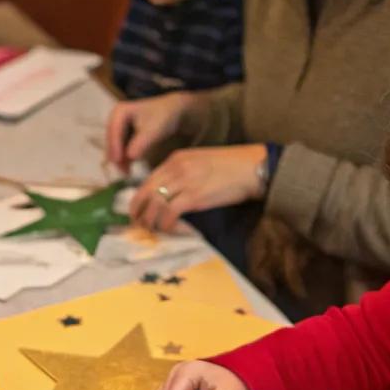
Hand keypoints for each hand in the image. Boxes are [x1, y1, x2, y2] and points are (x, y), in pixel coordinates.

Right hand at [105, 91, 194, 169]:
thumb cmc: (163, 118)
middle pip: (112, 140)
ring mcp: (119, 127)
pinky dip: (125, 157)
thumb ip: (140, 143)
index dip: (114, 146)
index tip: (117, 161)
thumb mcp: (153, 130)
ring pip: (115, 146)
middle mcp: (116, 118)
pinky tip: (129, 167)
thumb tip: (130, 157)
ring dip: (120, 159)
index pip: (113, 131)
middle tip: (123, 171)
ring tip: (127, 172)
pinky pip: (121, 148)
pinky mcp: (124, 135)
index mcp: (120, 112)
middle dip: (116, 155)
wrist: (173, 112)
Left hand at [130, 144, 267, 230]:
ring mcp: (184, 182)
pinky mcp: (194, 197)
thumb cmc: (231, 167)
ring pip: (154, 204)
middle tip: (139, 225)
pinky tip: (168, 229)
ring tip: (152, 230)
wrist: (251, 168)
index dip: (140, 199)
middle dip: (138, 211)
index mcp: (176, 159)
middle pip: (146, 192)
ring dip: (150, 220)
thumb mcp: (200, 162)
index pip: (148, 180)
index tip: (139, 212)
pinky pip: (170, 213)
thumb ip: (183, 173)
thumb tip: (170, 194)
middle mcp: (176, 168)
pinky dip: (165, 224)